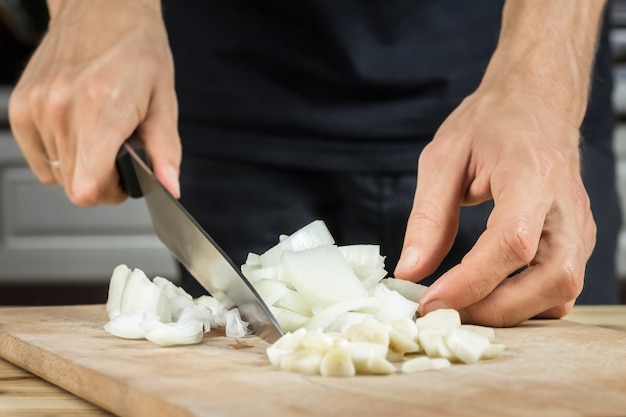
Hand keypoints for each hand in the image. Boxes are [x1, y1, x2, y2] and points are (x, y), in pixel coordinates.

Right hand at [9, 0, 180, 205]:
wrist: (101, 8)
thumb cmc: (137, 48)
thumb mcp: (164, 101)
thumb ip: (166, 151)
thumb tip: (170, 187)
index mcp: (100, 109)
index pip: (88, 188)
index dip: (109, 195)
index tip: (123, 182)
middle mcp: (61, 109)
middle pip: (74, 186)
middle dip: (101, 182)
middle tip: (117, 156)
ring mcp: (36, 107)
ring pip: (56, 173)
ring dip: (80, 165)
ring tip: (99, 135)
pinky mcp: (20, 106)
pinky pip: (37, 157)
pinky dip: (58, 154)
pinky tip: (78, 132)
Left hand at [394, 83, 595, 326]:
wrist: (535, 104)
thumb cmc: (489, 125)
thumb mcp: (443, 159)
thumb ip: (427, 218)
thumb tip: (410, 271)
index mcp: (531, 175)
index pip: (512, 242)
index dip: (472, 281)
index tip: (430, 299)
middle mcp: (567, 205)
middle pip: (550, 278)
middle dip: (494, 308)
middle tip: (443, 311)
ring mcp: (580, 224)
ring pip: (562, 291)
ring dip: (510, 312)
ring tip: (462, 306)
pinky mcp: (579, 239)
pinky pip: (561, 288)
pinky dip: (527, 303)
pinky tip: (490, 295)